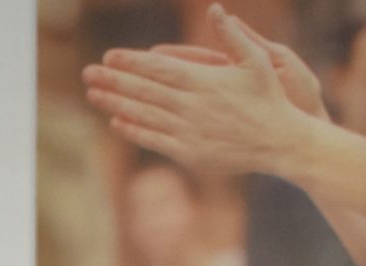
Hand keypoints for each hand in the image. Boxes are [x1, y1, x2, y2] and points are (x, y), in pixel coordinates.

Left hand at [82, 6, 310, 175]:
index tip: (109, 56)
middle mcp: (190, 106)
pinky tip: (116, 122)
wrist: (278, 142)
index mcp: (203, 81)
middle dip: (114, 81)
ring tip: (93, 94)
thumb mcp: (258, 59)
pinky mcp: (188, 152)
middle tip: (88, 73)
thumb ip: (233, 36)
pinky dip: (134, 130)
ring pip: (144, 115)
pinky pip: (154, 140)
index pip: (159, 68)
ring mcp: (187, 131)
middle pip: (144, 91)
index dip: (132, 62)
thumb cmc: (270, 97)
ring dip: (116, 104)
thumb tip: (215, 9)